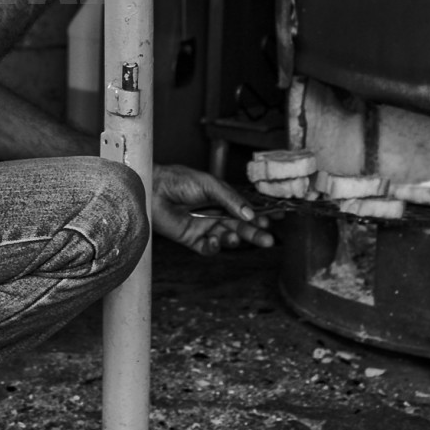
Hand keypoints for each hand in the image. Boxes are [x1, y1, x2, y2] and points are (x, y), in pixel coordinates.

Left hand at [151, 162, 274, 258]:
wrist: (153, 190)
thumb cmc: (178, 180)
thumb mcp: (209, 183)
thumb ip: (230, 198)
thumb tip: (249, 213)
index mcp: (221, 198)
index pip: (245, 208)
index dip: (260, 215)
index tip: (276, 219)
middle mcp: (215, 213)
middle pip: (240, 226)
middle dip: (254, 233)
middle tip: (267, 239)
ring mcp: (204, 227)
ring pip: (227, 238)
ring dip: (235, 240)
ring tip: (236, 237)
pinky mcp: (191, 239)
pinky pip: (208, 249)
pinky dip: (214, 248)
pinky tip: (215, 241)